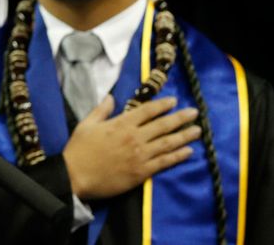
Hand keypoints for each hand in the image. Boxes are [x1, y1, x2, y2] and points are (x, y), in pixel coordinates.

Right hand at [62, 95, 200, 200]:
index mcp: (121, 123)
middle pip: (163, 125)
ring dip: (184, 136)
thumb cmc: (79, 149)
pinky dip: (178, 156)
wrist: (76, 176)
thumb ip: (101, 110)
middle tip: (195, 113)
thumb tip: (111, 97)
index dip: (163, 105)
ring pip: (168, 143)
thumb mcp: (87, 124)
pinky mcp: (142, 171)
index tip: (175, 101)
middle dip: (181, 118)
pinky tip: (188, 152)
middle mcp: (135, 137)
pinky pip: (164, 162)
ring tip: (198, 131)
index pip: (147, 110)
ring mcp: (140, 155)